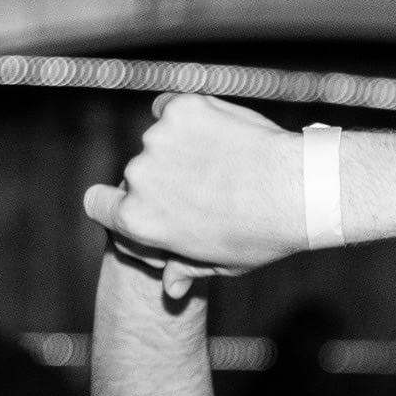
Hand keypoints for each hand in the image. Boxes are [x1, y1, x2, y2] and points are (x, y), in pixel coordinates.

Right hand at [81, 95, 304, 273]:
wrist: (298, 189)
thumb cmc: (261, 234)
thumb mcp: (221, 262)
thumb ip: (186, 267)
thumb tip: (171, 286)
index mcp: (138, 220)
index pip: (97, 204)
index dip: (114, 204)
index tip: (139, 202)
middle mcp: (139, 177)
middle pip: (136, 174)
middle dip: (162, 180)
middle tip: (205, 188)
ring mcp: (158, 139)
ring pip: (158, 141)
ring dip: (179, 148)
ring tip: (222, 164)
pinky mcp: (181, 108)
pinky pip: (171, 109)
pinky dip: (189, 118)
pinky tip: (219, 133)